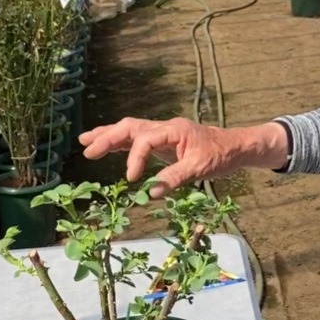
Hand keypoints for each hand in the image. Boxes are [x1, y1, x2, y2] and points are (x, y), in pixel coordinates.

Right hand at [78, 117, 288, 196]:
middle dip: (108, 138)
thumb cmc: (220, 155)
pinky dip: (119, 143)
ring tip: (85, 143)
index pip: (146, 139)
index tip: (130, 179)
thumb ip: (175, 178)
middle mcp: (165, 127)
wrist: (234, 146)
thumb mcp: (201, 168)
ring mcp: (162, 133)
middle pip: (131, 127)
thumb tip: (151, 192)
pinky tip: (105, 148)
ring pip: (130, 130)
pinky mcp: (162, 141)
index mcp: (174, 130)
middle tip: (88, 152)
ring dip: (108, 136)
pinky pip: (136, 139)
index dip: (135, 158)